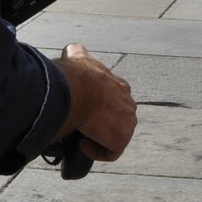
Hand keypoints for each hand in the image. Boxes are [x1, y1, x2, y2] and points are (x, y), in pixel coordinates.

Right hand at [55, 43, 136, 161]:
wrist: (78, 90)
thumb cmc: (78, 76)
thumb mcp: (80, 58)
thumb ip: (79, 52)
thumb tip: (73, 49)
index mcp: (121, 88)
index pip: (115, 101)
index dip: (100, 108)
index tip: (86, 111)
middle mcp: (128, 105)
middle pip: (116, 120)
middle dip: (100, 125)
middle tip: (82, 125)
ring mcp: (127, 123)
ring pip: (113, 136)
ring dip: (97, 138)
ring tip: (80, 134)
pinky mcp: (120, 139)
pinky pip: (110, 152)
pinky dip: (96, 151)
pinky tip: (83, 143)